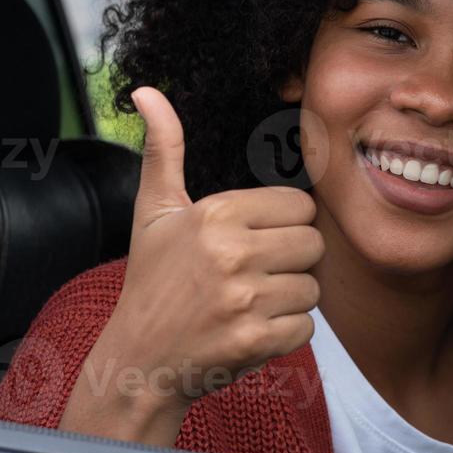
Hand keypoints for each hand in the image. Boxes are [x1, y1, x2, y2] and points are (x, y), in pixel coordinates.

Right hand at [58, 87, 324, 444]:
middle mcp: (231, 252)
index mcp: (215, 214)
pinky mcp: (255, 340)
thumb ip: (163, 150)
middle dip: (291, 261)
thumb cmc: (152, 282)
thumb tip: (147, 90)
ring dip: (289, 299)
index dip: (282, 226)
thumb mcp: (154, 212)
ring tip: (249, 303)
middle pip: (313, 244)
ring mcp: (244, 299)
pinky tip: (251, 330)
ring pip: (313, 287)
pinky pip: (307, 326)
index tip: (252, 242)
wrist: (139, 361)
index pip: (299, 205)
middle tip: (254, 275)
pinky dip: (286, 333)